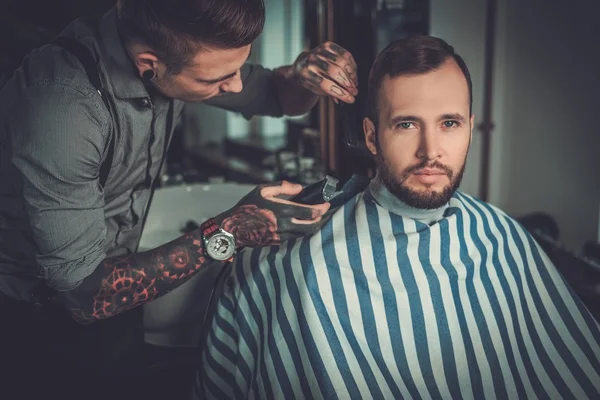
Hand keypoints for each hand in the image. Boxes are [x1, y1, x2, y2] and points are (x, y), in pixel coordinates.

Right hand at [214, 181, 330, 247]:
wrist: (232, 229)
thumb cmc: (246, 207)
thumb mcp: (262, 190)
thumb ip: (282, 187)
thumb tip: (299, 188)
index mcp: (282, 210)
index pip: (311, 212)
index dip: (322, 208)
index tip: (326, 203)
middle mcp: (284, 225)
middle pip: (312, 226)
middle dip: (321, 219)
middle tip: (323, 211)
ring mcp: (281, 236)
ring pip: (305, 233)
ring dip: (312, 226)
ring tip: (314, 217)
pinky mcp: (277, 242)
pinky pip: (294, 237)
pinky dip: (301, 231)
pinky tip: (300, 224)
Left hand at [292, 41, 358, 103]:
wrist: (303, 64)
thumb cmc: (312, 80)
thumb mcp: (317, 90)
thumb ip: (330, 94)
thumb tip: (347, 99)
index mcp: (305, 74)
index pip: (325, 84)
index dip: (340, 92)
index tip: (351, 99)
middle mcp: (311, 60)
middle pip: (334, 72)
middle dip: (347, 83)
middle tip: (355, 92)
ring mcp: (319, 51)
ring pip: (341, 62)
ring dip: (351, 74)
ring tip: (354, 83)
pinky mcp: (327, 45)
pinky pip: (345, 54)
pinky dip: (352, 65)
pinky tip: (353, 73)